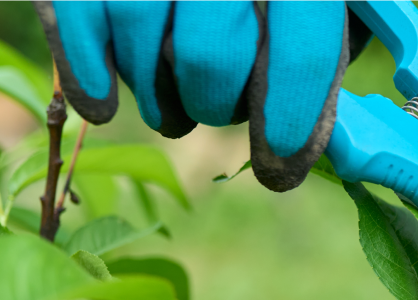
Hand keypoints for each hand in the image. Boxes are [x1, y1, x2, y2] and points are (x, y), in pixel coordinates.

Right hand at [31, 0, 370, 190]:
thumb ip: (326, 56)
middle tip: (215, 112)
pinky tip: (100, 109)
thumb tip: (339, 141)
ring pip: (140, 31)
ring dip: (156, 98)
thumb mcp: (337, 7)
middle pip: (210, 53)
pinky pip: (79, 12)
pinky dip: (85, 69)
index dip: (291, 120)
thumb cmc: (287, 0)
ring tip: (172, 118)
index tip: (281, 166)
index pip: (302, 52)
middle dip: (214, 104)